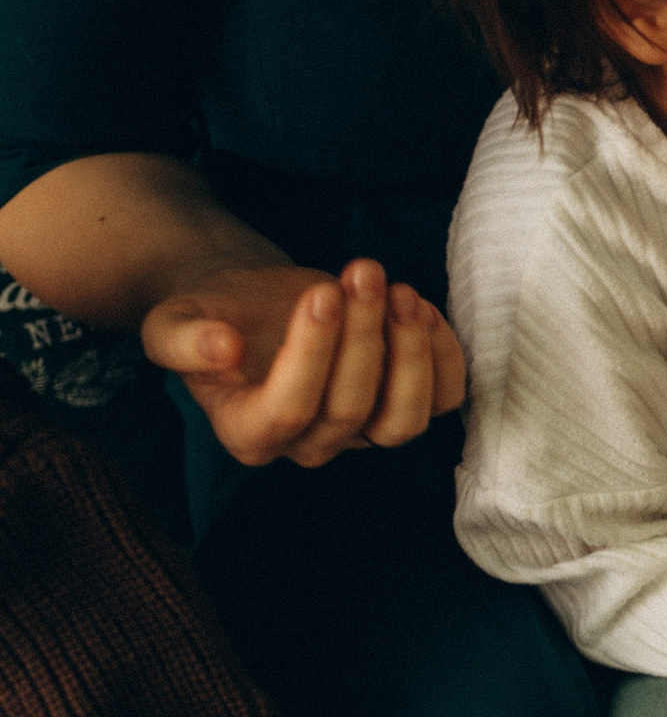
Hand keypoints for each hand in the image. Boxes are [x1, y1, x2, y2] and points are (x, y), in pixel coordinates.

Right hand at [141, 258, 465, 467]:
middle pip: (349, 410)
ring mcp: (361, 432)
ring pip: (404, 420)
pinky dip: (444, 357)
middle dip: (362, 335)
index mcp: (247, 433)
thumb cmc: (212, 314)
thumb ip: (181, 340)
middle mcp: (308, 445)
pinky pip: (444, 401)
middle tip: (362, 272)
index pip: (287, 411)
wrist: (253, 305)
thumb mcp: (172, 320)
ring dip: (411, 352)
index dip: (311, 354)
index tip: (321, 293)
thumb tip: (219, 348)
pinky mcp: (401, 406)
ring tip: (399, 291)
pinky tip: (420, 308)